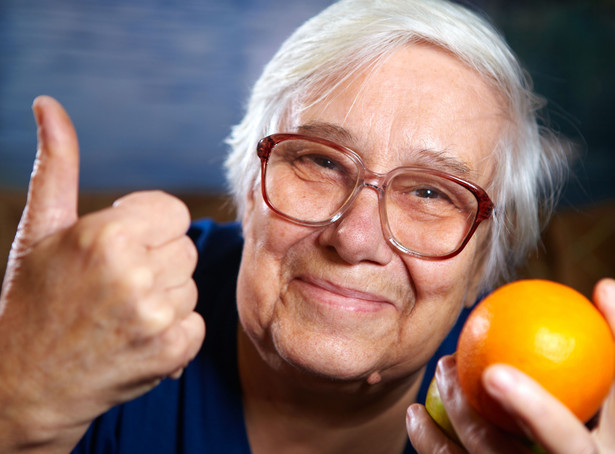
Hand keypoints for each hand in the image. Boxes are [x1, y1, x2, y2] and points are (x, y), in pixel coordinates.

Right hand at [0, 96, 204, 451]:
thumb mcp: (40, 229)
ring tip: (120, 313)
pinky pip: (196, 323)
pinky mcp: (171, 351)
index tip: (116, 249)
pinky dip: (173, 332)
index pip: (174, 212)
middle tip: (113, 285)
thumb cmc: (33, 301)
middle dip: (156, 261)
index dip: (147, 229)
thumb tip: (49, 104)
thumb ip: (56, 164)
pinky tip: (134, 338)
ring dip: (164, 297)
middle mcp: (136, 274)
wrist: (24, 385)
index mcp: (108, 234)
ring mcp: (156, 316)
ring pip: (191, 285)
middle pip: (185, 248)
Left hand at [407, 278, 614, 452]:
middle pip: (499, 452)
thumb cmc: (597, 430)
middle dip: (465, 410)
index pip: (568, 437)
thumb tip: (604, 285)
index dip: (535, 411)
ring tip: (429, 384)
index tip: (494, 373)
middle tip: (447, 363)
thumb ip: (613, 344)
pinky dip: (430, 445)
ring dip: (441, 425)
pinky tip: (416, 416)